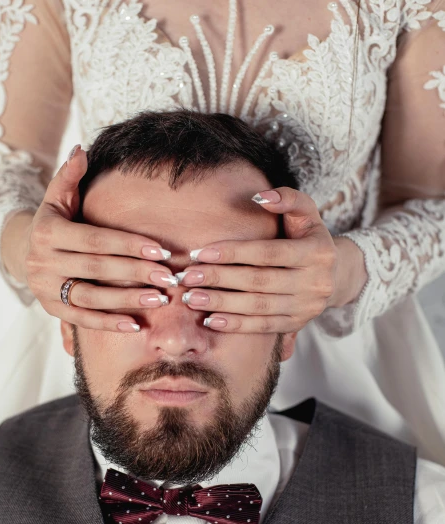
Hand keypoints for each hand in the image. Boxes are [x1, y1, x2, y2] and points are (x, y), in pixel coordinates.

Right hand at [23, 146, 177, 331]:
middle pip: (97, 268)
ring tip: (158, 299)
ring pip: (91, 297)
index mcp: (47, 232)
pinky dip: (109, 324)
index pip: (95, 239)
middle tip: (169, 277)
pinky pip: (82, 320)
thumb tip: (82, 149)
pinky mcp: (51, 310)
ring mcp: (45, 288)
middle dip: (135, 273)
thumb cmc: (54, 221)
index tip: (160, 250)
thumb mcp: (58, 197)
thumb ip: (69, 176)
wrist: (23, 252)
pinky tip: (135, 325)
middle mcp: (42, 262)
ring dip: (126, 300)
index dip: (129, 245)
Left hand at [178, 187, 363, 333]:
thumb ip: (287, 199)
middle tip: (187, 277)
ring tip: (191, 298)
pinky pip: (263, 327)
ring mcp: (306, 306)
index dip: (232, 253)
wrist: (335, 274)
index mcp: (317, 252)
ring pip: (258, 307)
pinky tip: (210, 320)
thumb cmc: (308, 237)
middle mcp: (315, 282)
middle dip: (219, 279)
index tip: (199, 253)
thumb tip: (259, 197)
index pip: (268, 253)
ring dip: (222, 303)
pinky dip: (236, 325)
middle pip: (259, 281)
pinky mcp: (297, 324)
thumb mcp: (306, 213)